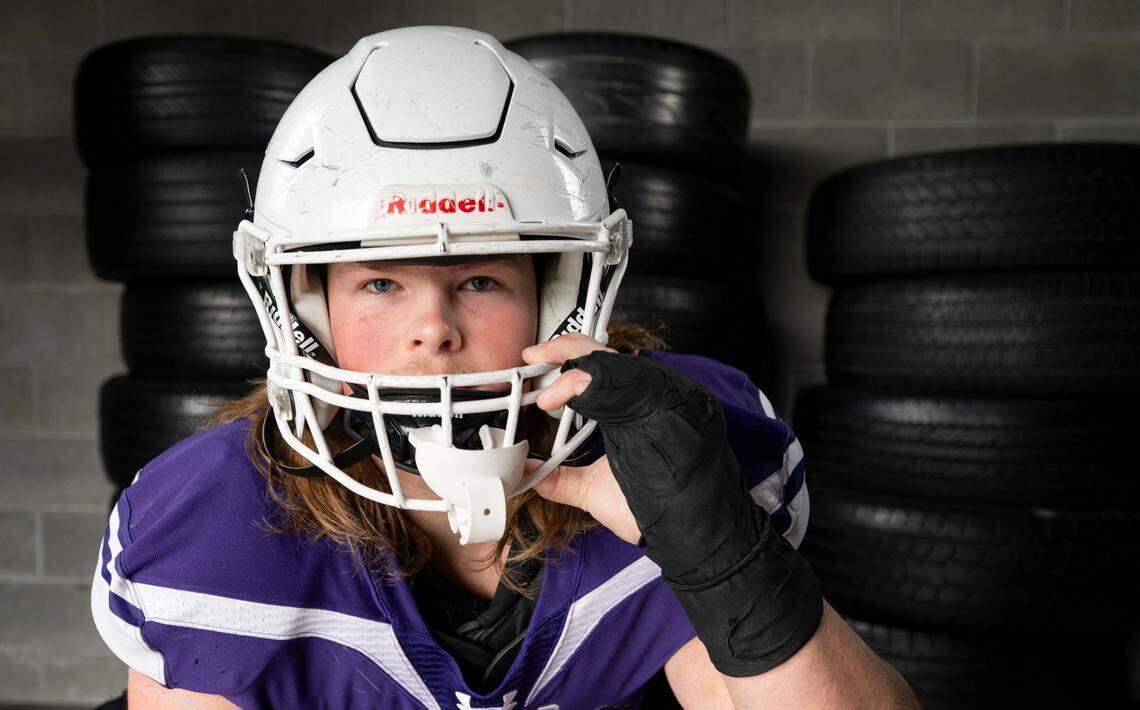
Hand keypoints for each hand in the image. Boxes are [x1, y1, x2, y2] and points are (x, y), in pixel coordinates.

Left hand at [521, 334, 642, 544]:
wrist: (674, 530)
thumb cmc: (642, 509)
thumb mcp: (589, 491)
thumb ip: (558, 480)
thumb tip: (525, 474)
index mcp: (623, 415)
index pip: (597, 369)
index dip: (567, 358)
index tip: (535, 361)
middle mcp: (639, 401)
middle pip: (602, 354)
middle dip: (564, 349)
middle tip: (533, 354)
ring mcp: (650, 400)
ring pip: (610, 360)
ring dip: (572, 361)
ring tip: (544, 384)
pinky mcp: (658, 402)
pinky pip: (619, 378)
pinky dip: (584, 382)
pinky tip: (559, 395)